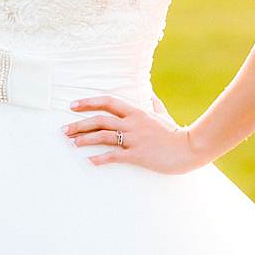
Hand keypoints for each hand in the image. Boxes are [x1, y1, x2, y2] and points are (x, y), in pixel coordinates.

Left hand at [66, 95, 200, 174]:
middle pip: (100, 119)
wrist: (189, 148)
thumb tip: (152, 93)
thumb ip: (155, 104)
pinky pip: (115, 155)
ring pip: (104, 135)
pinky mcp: (138, 155)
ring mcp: (134, 139)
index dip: (88, 102)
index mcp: (136, 112)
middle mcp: (132, 123)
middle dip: (79, 124)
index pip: (107, 102)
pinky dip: (100, 158)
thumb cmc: (176, 133)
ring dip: (86, 139)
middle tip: (65, 130)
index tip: (73, 106)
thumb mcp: (164, 115)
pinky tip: (90, 161)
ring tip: (73, 143)